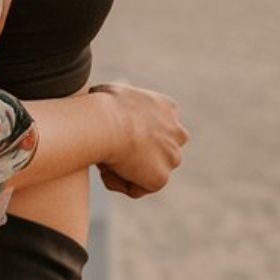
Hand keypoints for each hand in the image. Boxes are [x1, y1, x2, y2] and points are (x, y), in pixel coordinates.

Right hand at [89, 80, 188, 197]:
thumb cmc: (102, 105)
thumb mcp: (112, 92)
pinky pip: (136, 188)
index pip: (156, 127)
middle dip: (136, 155)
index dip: (134, 134)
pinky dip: (119, 182)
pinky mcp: (160, 178)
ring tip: (104, 161)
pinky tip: (105, 171)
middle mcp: (177, 133)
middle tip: (110, 152)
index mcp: (168, 108)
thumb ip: (117, 100)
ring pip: (146, 171)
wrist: (106, 123)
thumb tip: (103, 98)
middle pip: (156, 151)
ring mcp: (172, 157)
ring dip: (126, 170)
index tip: (115, 135)